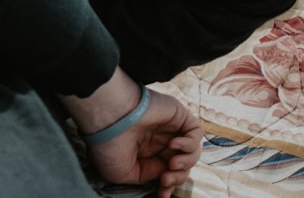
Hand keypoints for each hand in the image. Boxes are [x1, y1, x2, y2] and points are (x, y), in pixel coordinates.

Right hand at [87, 89, 202, 197]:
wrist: (108, 117)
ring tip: (172, 163)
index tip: (162, 193)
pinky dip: (190, 143)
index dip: (169, 184)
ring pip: (192, 151)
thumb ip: (147, 176)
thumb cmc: (108, 143)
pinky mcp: (177, 114)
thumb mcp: (122, 173)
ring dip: (187, 163)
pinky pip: (196, 132)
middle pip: (182, 164)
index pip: (167, 171)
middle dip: (177, 177)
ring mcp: (168, 127)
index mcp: (145, 152)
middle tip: (166, 179)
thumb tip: (165, 171)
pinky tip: (174, 145)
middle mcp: (158, 140)